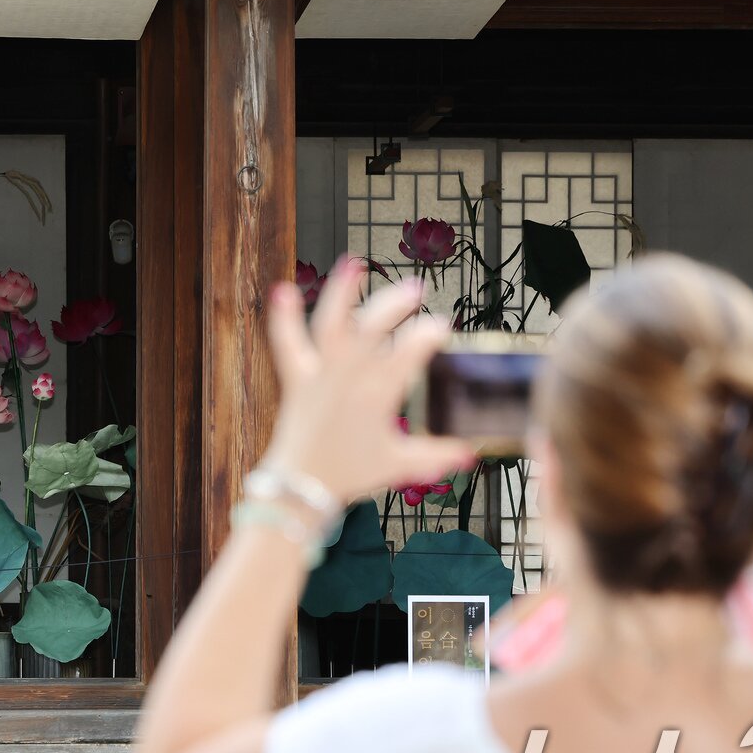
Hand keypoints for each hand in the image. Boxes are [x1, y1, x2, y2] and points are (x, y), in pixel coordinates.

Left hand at [263, 256, 472, 504]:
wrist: (300, 489)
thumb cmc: (349, 476)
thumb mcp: (399, 466)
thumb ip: (437, 455)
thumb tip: (470, 451)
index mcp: (376, 398)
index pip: (407, 356)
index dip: (426, 338)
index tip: (440, 327)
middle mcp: (346, 380)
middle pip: (371, 331)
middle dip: (393, 306)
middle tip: (415, 290)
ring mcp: (319, 376)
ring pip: (328, 327)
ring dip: (339, 294)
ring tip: (353, 264)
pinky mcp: (296, 380)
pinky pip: (287, 345)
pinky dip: (283, 319)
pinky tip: (283, 291)